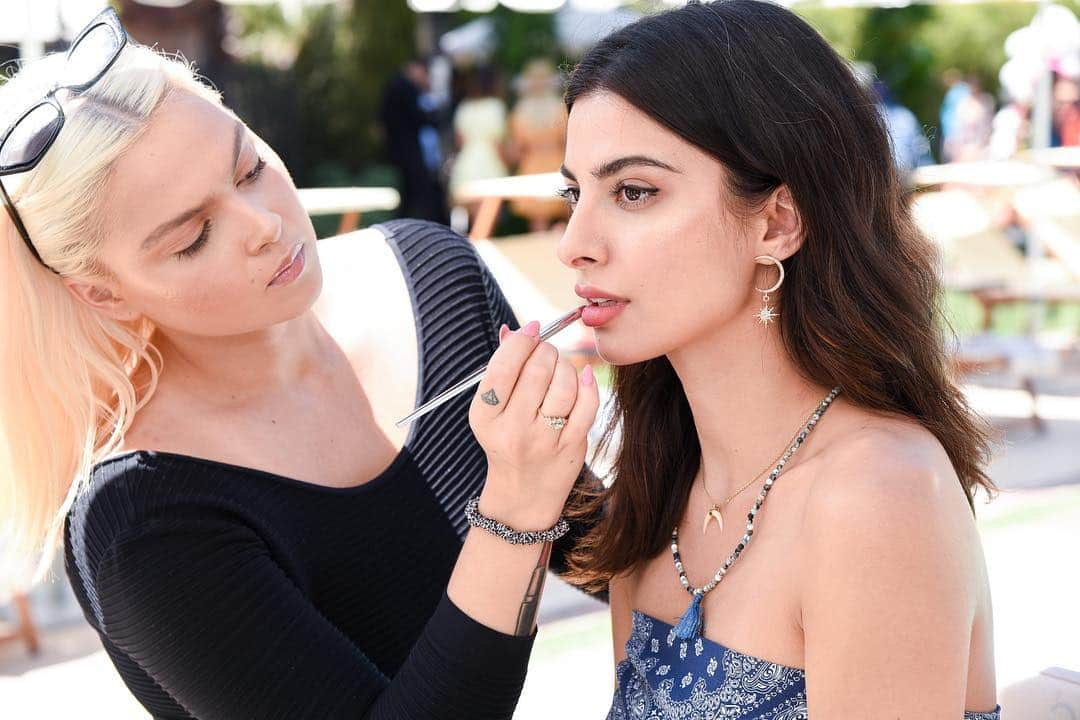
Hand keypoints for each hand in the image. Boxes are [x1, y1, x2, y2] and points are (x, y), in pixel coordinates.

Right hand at [469, 320, 599, 530]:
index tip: (533, 329)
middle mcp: (512, 429)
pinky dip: (587, 385)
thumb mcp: (493, 410)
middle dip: (547, 350)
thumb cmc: (507, 439)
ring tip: (561, 370)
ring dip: (566, 367)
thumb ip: (502, 369)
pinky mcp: (570, 447)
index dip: (522, 340)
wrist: (522, 494)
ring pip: (564, 385)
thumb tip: (512, 330)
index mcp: (485, 416)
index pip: (504, 366)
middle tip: (547, 352)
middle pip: (537, 370)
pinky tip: (582, 378)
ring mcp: (544, 441)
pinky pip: (586, 406)